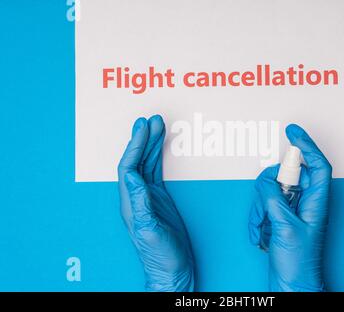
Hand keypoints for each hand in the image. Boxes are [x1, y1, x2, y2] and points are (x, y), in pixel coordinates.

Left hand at [118, 115, 193, 291]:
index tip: (143, 128)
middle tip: (150, 119)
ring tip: (157, 124)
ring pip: (147, 163)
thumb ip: (140, 204)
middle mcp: (136, 196)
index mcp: (130, 203)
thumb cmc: (159, 256)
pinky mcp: (159, 199)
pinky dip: (159, 156)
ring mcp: (147, 196)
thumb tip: (132, 177)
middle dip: (142, 139)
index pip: (128, 167)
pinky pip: (157, 171)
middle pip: (136, 160)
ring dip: (151, 144)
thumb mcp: (149, 230)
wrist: (171, 269)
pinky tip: (162, 146)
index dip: (135, 146)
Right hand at [249, 124, 331, 291]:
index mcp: (316, 202)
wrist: (292, 285)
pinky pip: (264, 205)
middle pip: (287, 176)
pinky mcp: (280, 218)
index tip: (292, 130)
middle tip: (265, 204)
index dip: (306, 144)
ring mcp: (292, 210)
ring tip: (262, 228)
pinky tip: (261, 234)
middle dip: (269, 187)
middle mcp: (305, 203)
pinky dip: (258, 217)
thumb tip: (265, 180)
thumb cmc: (298, 263)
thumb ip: (274, 198)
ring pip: (271, 191)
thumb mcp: (284, 227)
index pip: (317, 164)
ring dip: (260, 208)